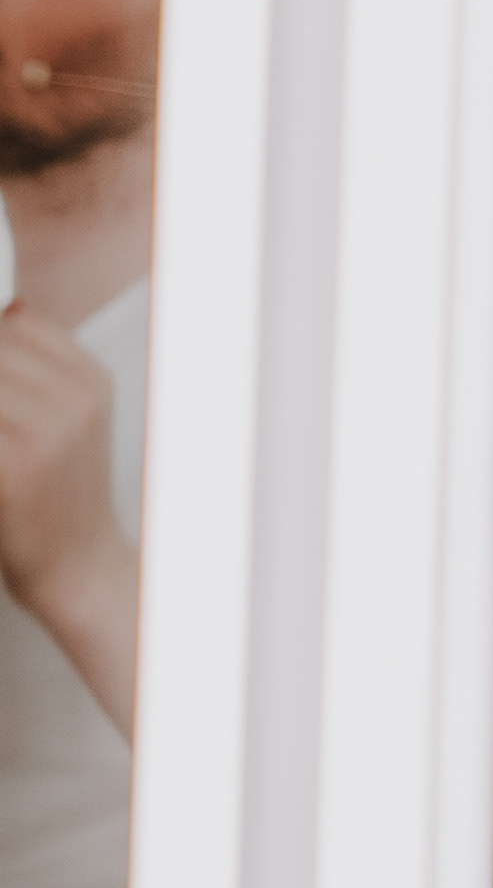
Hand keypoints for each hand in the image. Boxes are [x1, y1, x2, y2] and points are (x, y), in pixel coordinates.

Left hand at [0, 304, 138, 736]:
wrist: (80, 568)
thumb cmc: (60, 499)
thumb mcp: (69, 423)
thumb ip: (33, 374)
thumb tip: (3, 319)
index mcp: (90, 381)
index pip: (17, 319)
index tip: (0, 385)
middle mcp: (74, 400)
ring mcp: (46, 433)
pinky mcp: (15, 470)